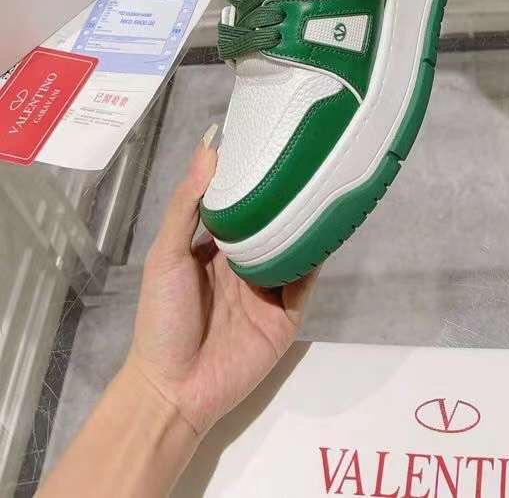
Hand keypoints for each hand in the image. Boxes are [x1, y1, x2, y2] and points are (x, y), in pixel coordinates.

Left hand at [125, 127, 316, 437]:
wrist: (174, 390)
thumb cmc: (162, 319)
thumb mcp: (166, 255)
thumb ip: (187, 204)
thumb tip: (210, 145)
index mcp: (215, 247)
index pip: (241, 202)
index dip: (254, 174)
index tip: (272, 135)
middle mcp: (244, 263)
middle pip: (272, 221)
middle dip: (288, 193)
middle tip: (311, 152)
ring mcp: (268, 288)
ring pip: (294, 245)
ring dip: (308, 220)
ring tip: (328, 181)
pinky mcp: (287, 314)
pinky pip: (306, 278)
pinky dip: (317, 255)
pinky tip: (330, 228)